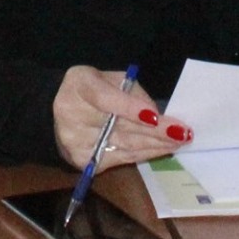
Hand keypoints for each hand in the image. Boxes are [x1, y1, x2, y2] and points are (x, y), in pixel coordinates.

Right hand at [51, 66, 190, 170]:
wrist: (55, 113)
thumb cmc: (89, 90)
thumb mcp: (108, 78)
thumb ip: (131, 91)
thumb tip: (154, 114)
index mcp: (79, 86)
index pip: (105, 99)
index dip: (130, 108)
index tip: (155, 116)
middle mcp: (73, 116)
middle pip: (119, 127)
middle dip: (155, 131)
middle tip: (183, 132)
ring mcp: (76, 142)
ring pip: (124, 146)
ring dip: (155, 145)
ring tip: (179, 142)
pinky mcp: (82, 161)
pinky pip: (121, 158)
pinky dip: (144, 154)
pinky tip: (161, 149)